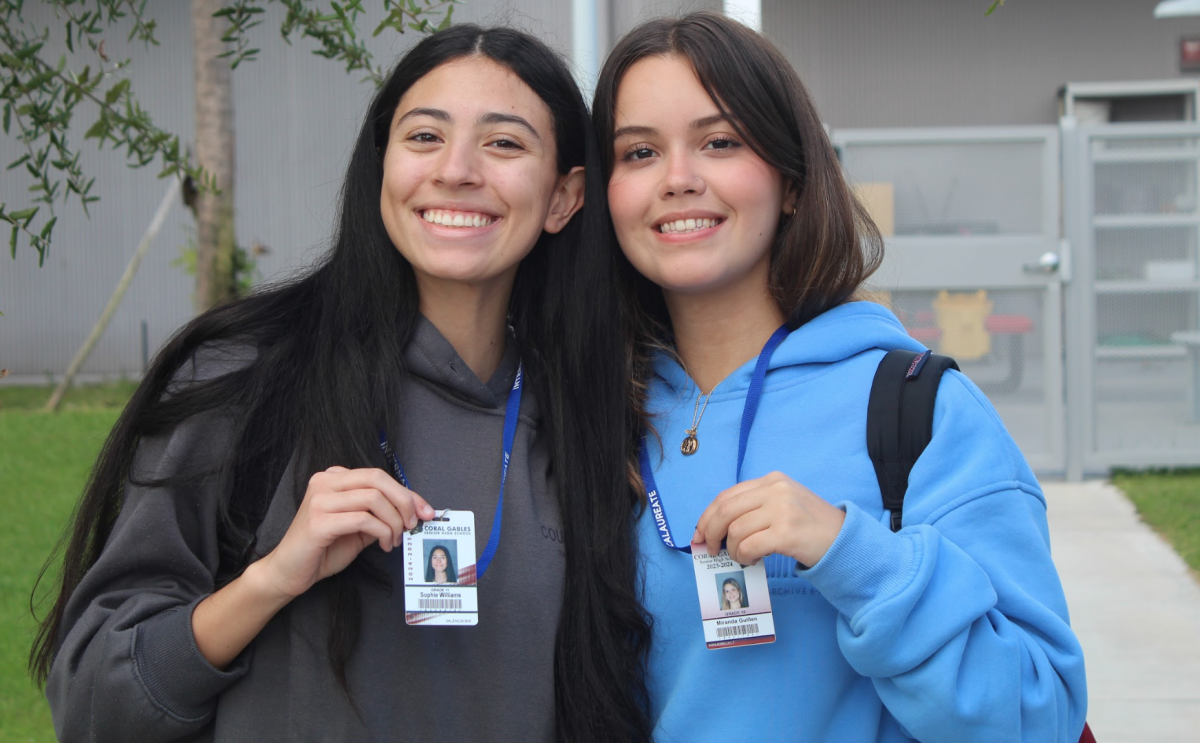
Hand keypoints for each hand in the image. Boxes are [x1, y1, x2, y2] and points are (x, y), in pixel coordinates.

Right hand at [256, 466, 434, 598]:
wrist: (289, 572)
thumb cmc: (323, 549)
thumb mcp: (359, 527)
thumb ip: (381, 514)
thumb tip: (413, 511)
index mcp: (335, 478)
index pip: (379, 476)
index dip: (407, 492)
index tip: (426, 510)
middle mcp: (325, 482)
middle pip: (378, 479)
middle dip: (404, 501)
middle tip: (413, 524)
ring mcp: (319, 500)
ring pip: (373, 498)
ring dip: (393, 522)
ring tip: (394, 539)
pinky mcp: (318, 522)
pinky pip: (363, 519)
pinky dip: (381, 532)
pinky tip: (384, 544)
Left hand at [691, 471, 845, 567]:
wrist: (844, 540)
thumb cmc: (810, 526)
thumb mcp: (782, 504)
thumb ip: (753, 508)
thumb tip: (715, 528)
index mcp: (771, 480)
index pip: (726, 496)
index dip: (706, 516)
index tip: (698, 534)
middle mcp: (776, 490)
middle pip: (725, 510)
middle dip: (710, 532)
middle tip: (710, 549)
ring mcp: (782, 510)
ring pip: (736, 531)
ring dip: (733, 550)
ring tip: (743, 556)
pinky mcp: (787, 532)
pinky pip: (749, 546)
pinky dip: (744, 556)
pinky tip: (752, 560)